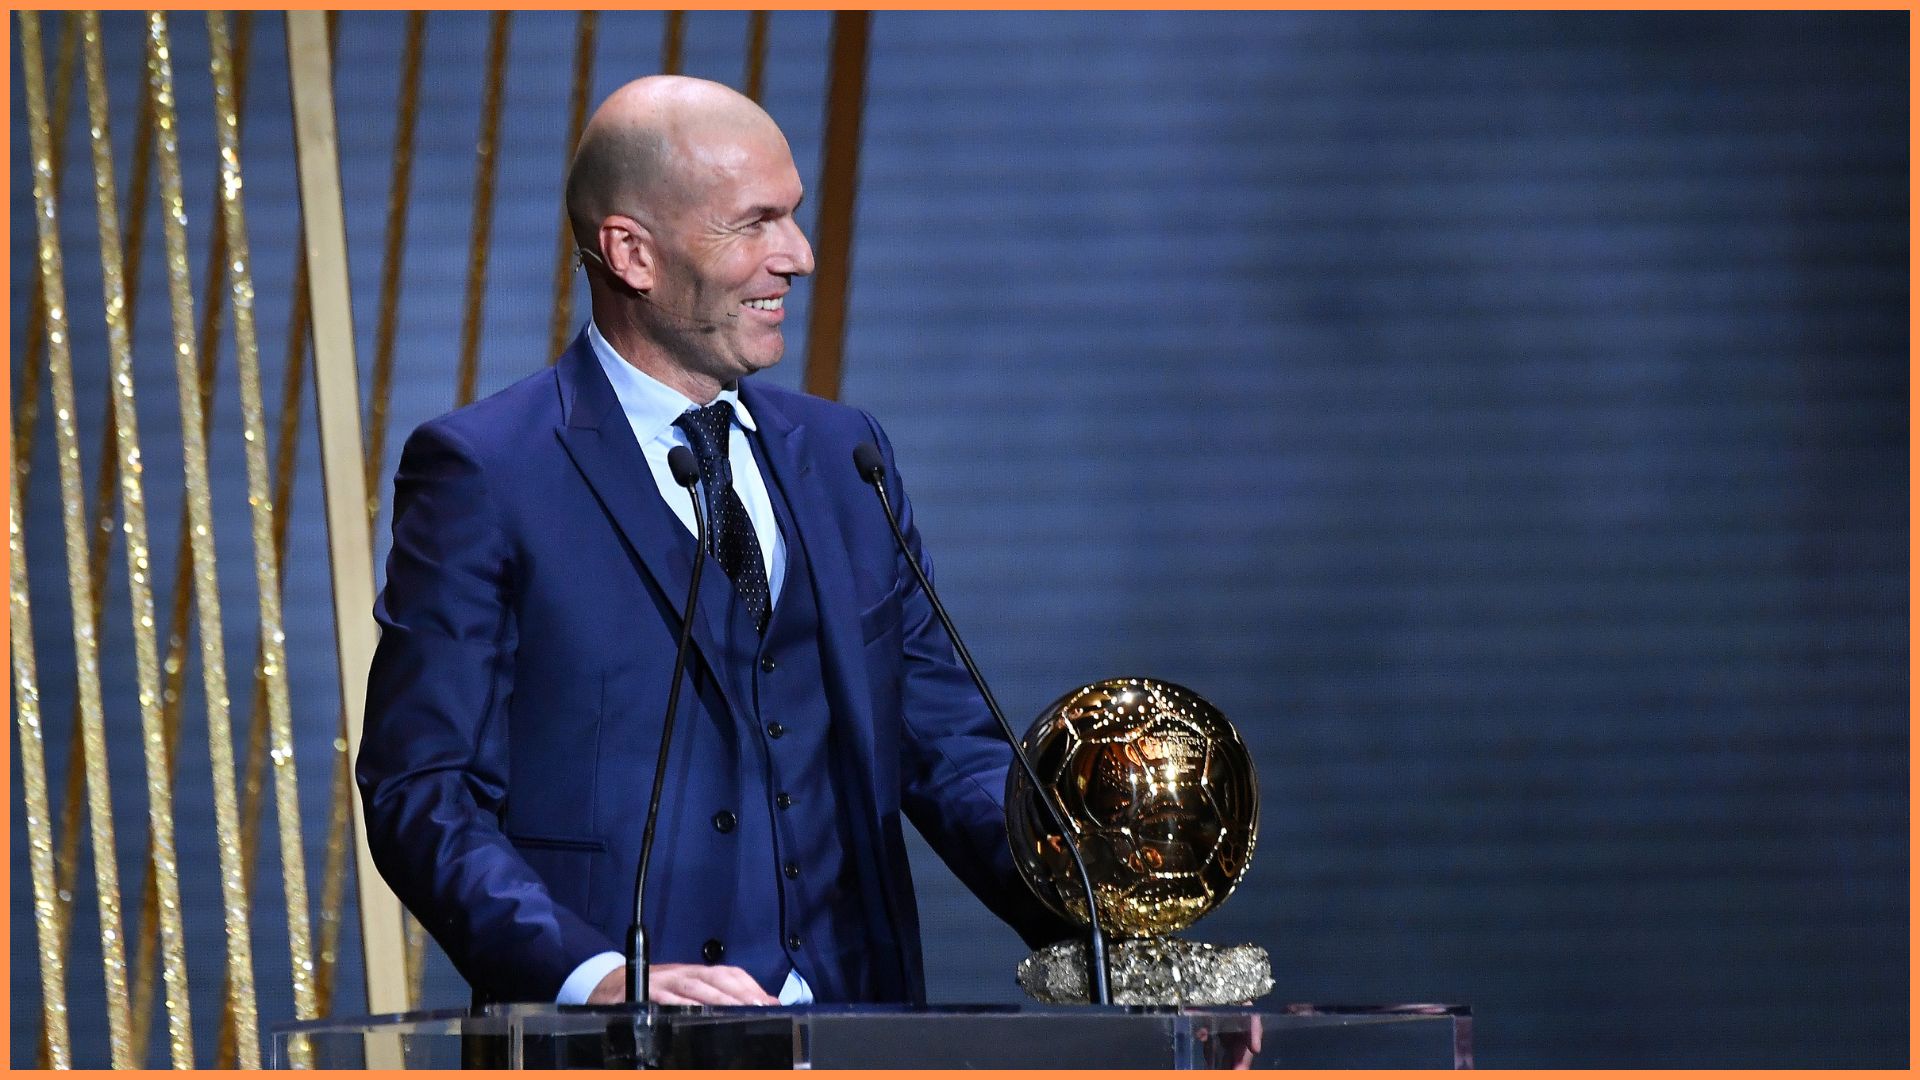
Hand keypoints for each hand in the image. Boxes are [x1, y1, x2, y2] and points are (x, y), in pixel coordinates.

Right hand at [586, 963, 780, 1005]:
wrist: (611, 985)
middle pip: (718, 977)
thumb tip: (754, 1006)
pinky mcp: (648, 991)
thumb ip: (714, 997)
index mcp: (697, 972)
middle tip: (761, 1006)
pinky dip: (684, 1004)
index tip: (770, 1001)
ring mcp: (666, 980)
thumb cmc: (655, 991)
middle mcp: (685, 972)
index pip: (730, 974)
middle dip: (742, 992)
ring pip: (698, 985)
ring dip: (720, 998)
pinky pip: (668, 996)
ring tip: (739, 1009)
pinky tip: (698, 1013)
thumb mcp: (685, 991)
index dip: (751, 986)